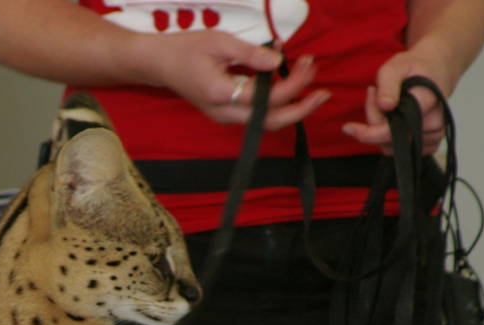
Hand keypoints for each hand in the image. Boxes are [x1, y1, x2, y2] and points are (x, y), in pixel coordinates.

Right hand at [125, 30, 328, 128]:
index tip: (308, 62)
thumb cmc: (186, 49)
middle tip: (323, 91)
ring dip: (291, 107)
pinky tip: (288, 85)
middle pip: (271, 121)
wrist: (159, 64)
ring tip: (311, 86)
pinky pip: (257, 116)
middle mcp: (225, 113)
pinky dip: (276, 104)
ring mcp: (224, 118)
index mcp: (222, 94)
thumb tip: (279, 61)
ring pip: (266, 123)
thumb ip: (251, 53)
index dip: (293, 82)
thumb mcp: (220, 42)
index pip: (268, 96)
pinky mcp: (226, 115)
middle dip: (301, 108)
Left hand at [342, 46, 454, 154]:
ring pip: (391, 147)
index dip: (370, 132)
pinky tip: (393, 118)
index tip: (348, 128)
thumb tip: (385, 106)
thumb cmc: (415, 67)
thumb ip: (388, 84)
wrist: (436, 70)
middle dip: (374, 120)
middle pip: (389, 138)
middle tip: (374, 94)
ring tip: (386, 103)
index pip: (396, 127)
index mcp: (428, 101)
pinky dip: (388, 137)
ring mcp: (434, 136)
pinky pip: (398, 149)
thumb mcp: (396, 65)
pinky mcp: (430, 145)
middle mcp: (435, 123)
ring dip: (380, 129)